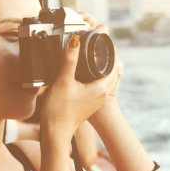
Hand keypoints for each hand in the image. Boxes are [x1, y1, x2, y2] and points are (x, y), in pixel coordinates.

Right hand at [40, 24, 120, 141]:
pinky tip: (83, 72)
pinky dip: (94, 76)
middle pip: (111, 70)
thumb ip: (69, 59)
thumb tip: (75, 40)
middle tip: (96, 43)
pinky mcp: (89, 104)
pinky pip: (98, 85)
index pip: (114, 63)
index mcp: (101, 87)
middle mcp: (103, 94)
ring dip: (100, 67)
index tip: (101, 38)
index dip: (110, 49)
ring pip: (104, 78)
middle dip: (106, 56)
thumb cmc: (59, 109)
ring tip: (90, 55)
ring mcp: (96, 100)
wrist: (55, 132)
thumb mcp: (63, 81)